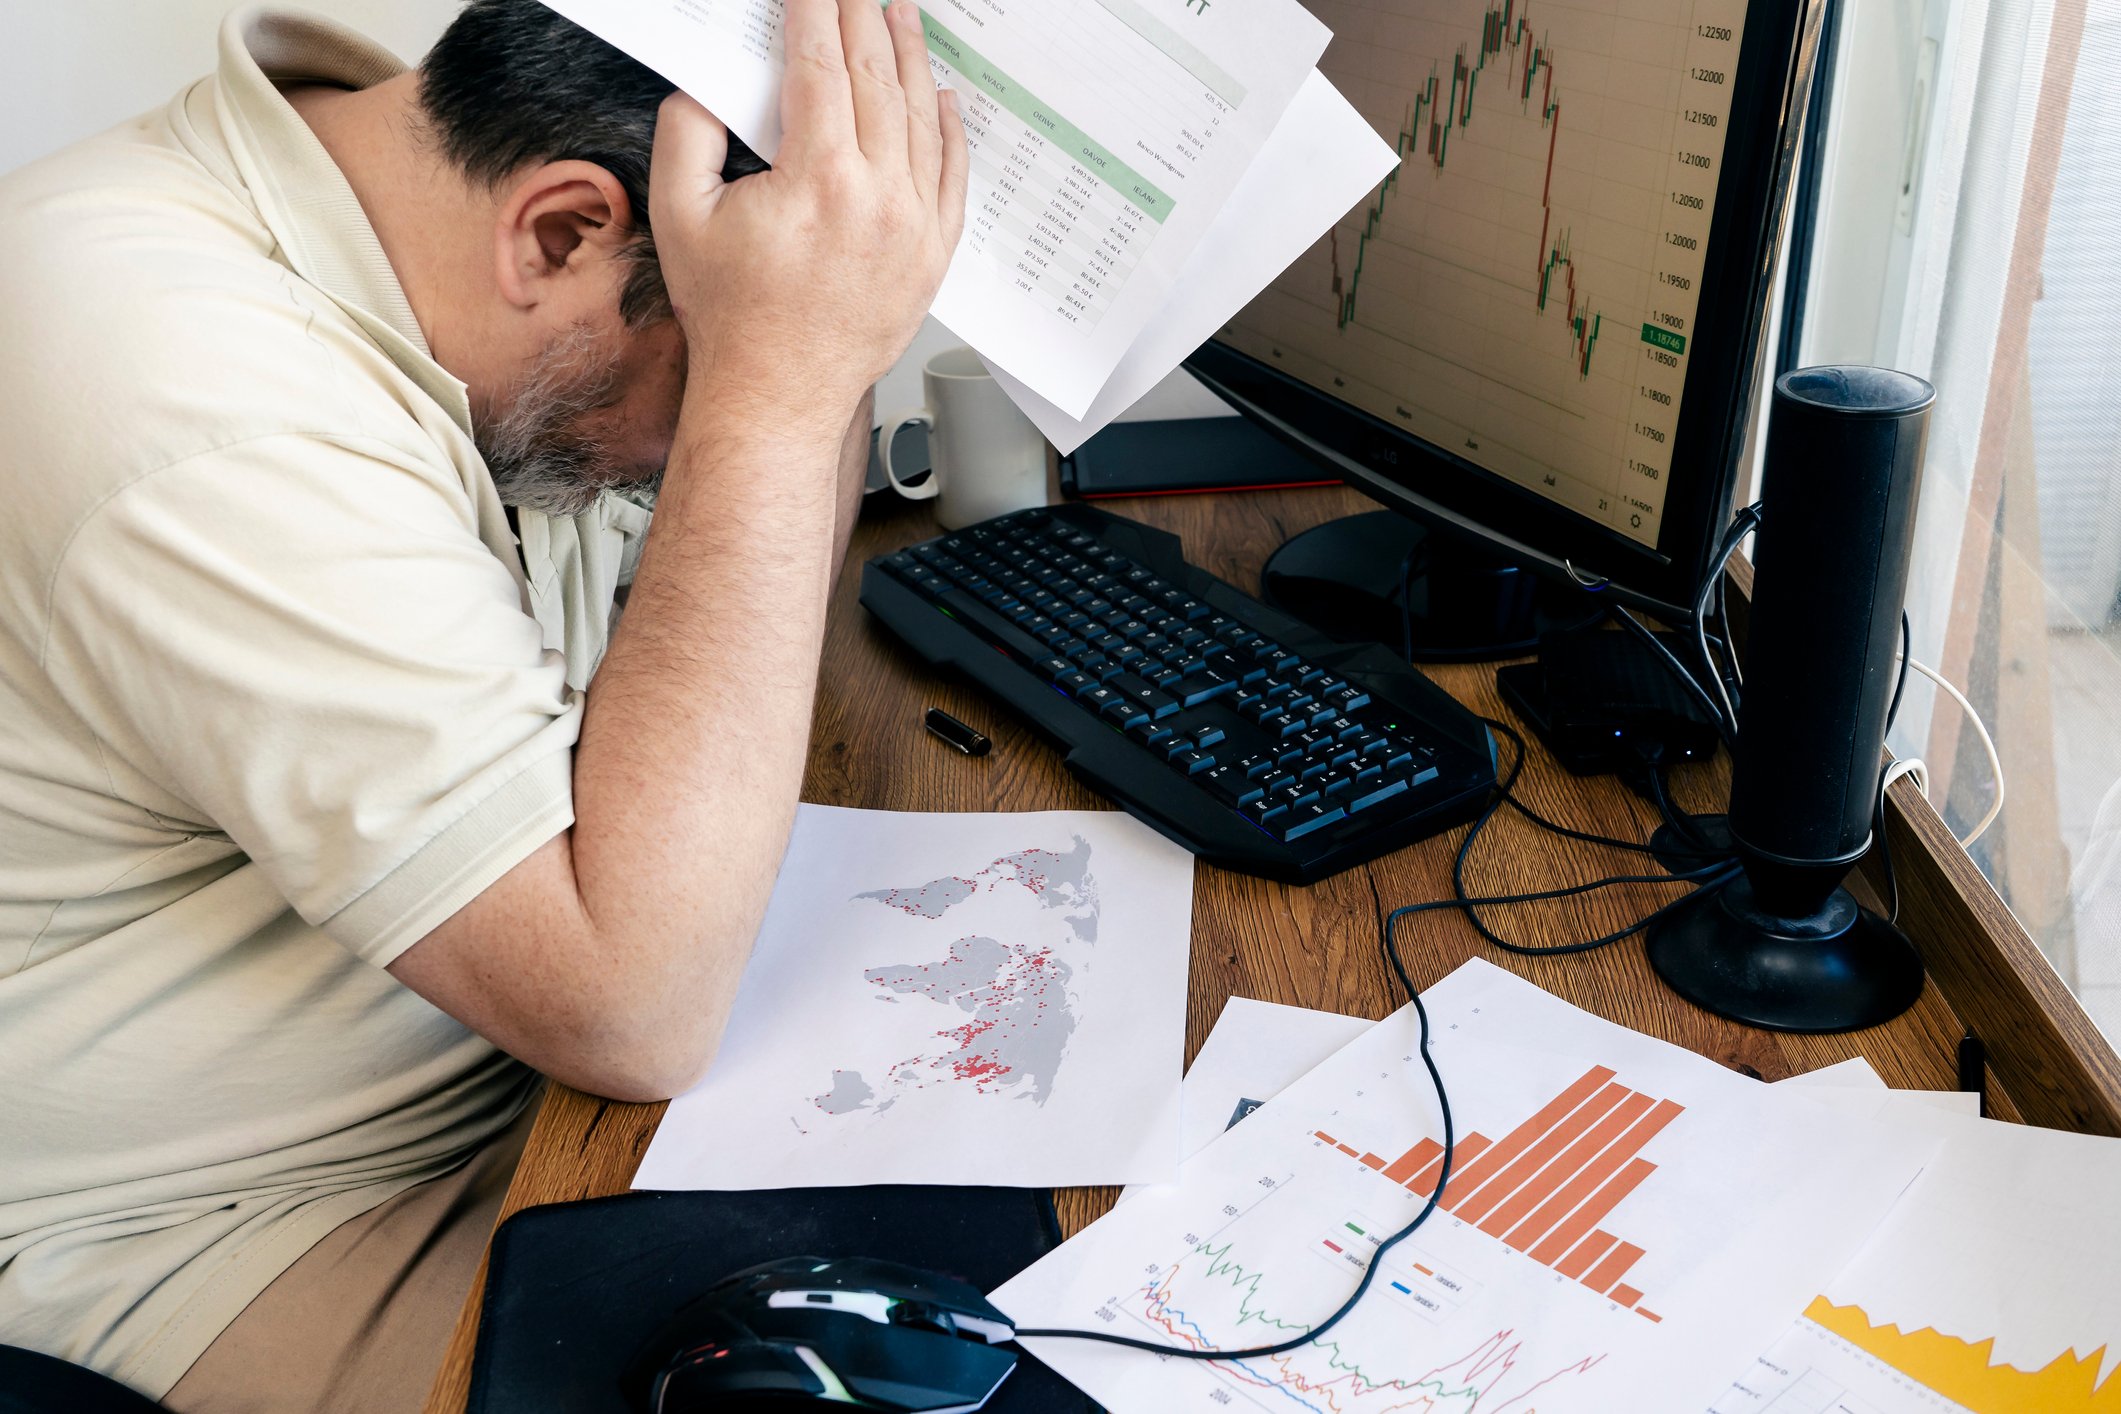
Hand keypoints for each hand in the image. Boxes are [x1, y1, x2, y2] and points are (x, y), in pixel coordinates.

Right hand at [650, 0, 968, 436]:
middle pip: (876, 80)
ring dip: (910, 59)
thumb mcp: (680, 217)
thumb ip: (687, 136)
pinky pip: (953, 178)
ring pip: (921, 120)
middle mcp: (879, 198)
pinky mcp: (933, 256)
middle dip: (863, 19)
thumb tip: (707, 86)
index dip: (813, 12)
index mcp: (819, 179)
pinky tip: (942, 98)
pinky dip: (950, 132)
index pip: (820, 66)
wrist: (778, 393)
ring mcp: (915, 228)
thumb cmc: (731, 316)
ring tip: (900, 15)